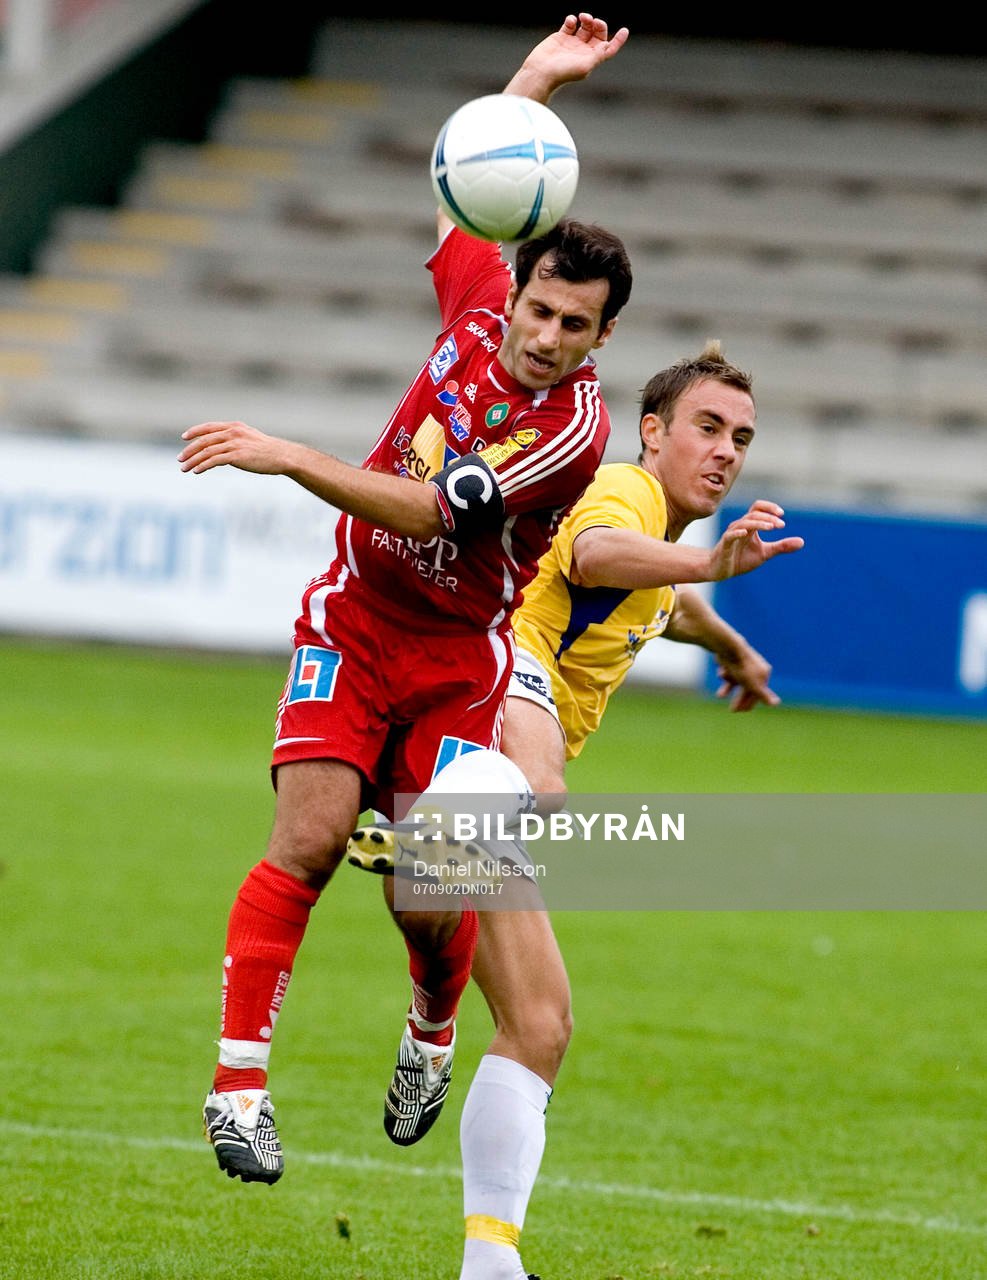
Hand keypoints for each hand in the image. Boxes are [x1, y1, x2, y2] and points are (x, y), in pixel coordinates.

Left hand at [178, 420, 293, 475]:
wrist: (282, 456)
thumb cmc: (268, 450)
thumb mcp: (250, 438)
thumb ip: (236, 438)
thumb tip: (225, 447)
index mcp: (234, 426)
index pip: (209, 427)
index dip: (194, 432)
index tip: (184, 438)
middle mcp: (232, 433)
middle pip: (204, 440)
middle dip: (189, 450)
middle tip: (180, 459)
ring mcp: (234, 444)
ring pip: (206, 452)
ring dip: (192, 461)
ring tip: (184, 469)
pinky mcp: (237, 456)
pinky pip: (214, 460)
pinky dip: (203, 466)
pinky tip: (196, 471)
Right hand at [508, 13, 628, 99]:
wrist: (541, 72)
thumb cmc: (562, 73)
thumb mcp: (585, 66)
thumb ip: (598, 55)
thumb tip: (607, 45)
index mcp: (591, 60)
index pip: (608, 49)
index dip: (618, 40)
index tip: (625, 30)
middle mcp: (583, 52)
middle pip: (597, 34)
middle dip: (599, 25)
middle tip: (594, 21)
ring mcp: (572, 44)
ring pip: (585, 27)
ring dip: (587, 20)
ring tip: (582, 17)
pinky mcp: (561, 38)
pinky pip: (570, 25)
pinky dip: (572, 20)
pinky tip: (571, 21)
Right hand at [709, 500, 803, 580]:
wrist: (721, 570)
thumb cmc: (740, 559)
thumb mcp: (765, 553)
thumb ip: (781, 546)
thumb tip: (802, 542)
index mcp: (750, 526)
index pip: (758, 508)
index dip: (769, 508)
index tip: (782, 515)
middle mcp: (740, 526)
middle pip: (754, 514)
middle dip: (769, 517)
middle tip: (781, 525)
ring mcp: (731, 534)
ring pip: (745, 522)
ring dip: (759, 523)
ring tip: (771, 527)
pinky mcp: (725, 545)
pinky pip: (730, 535)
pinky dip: (738, 533)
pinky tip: (746, 533)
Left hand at [714, 640, 779, 712]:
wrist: (728, 647)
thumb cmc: (742, 668)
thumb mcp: (753, 684)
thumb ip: (764, 695)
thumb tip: (776, 703)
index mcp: (764, 673)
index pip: (759, 693)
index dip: (750, 704)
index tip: (740, 711)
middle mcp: (756, 668)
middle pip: (748, 688)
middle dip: (739, 699)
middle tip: (732, 710)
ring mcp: (744, 663)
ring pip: (736, 681)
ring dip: (728, 689)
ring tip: (720, 695)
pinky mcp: (732, 659)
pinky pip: (729, 671)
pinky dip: (725, 675)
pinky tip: (721, 672)